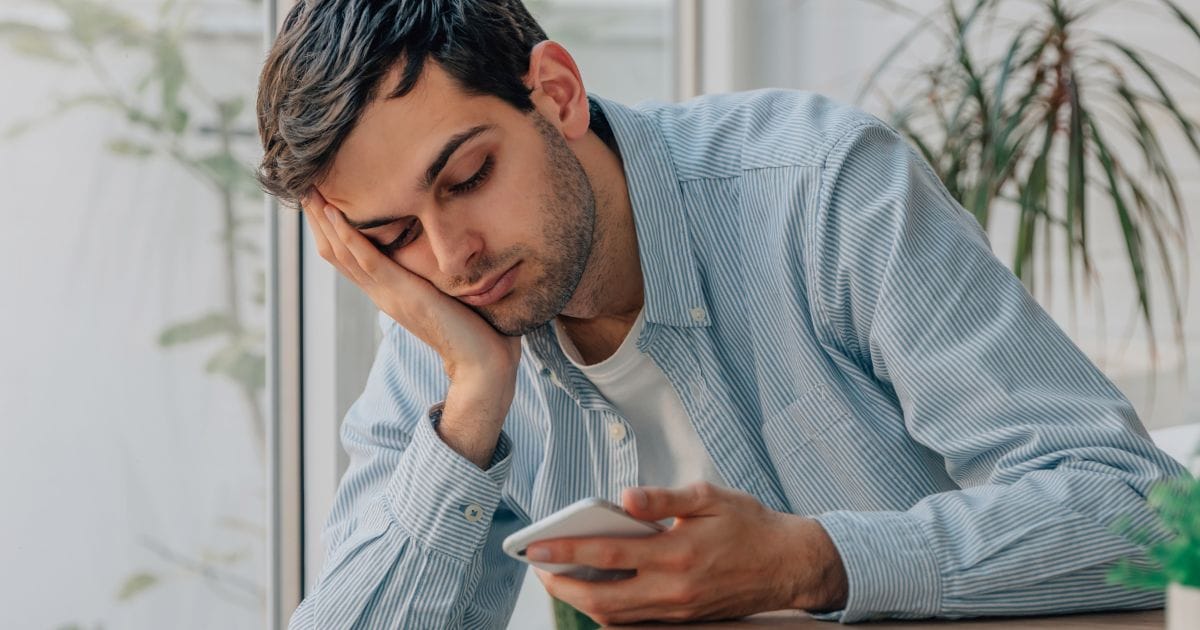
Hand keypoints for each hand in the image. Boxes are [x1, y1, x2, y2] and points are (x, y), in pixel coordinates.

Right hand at [304, 189, 519, 380]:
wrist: (483, 364)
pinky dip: (349, 235)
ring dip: (324, 221)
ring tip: (309, 191)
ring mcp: (388, 295)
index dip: (332, 230)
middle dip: (319, 220)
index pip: (349, 258)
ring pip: (343, 253)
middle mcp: (381, 293)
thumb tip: (451, 247)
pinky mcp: (403, 293)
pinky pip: (367, 260)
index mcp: (389, 292)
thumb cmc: (476, 329)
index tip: (322, 200)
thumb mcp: (448, 293)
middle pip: (336, 253)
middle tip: (303, 186)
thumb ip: (438, 274)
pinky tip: (335, 212)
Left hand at [528, 482, 847, 625]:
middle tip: (539, 568)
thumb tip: (625, 497)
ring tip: (559, 577)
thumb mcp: (709, 497)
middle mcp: (673, 590)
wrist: (789, 565)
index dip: (566, 550)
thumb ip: (663, 499)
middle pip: (601, 599)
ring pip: (614, 616)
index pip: (607, 554)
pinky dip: (608, 609)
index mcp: (676, 554)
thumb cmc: (750, 525)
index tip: (537, 545)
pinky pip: (634, 621)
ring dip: (581, 600)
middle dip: (562, 586)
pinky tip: (596, 587)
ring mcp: (676, 611)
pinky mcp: (682, 620)